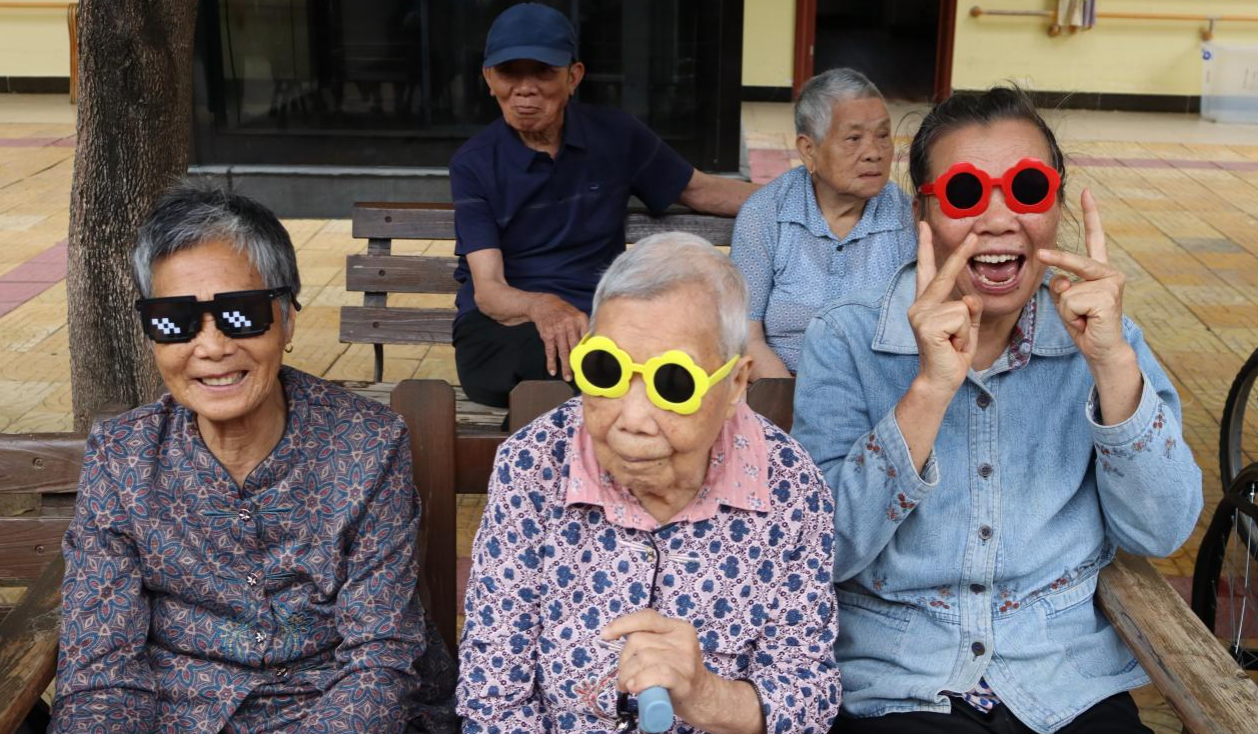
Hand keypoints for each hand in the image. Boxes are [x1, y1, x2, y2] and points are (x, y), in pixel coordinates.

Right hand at [527, 294, 588, 380]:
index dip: (590, 351)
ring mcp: (557, 329)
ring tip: (568, 377)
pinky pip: (550, 350)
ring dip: (565, 366)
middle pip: (576, 346)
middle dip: (578, 362)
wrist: (544, 304)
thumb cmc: (564, 313)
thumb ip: (585, 329)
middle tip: (582, 374)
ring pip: (563, 351)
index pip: (588, 337)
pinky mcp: (547, 334)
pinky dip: (551, 362)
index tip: (593, 363)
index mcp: (580, 319)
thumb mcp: (577, 315)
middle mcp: (569, 324)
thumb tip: (594, 345)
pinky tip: (552, 370)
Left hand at [602, 610, 712, 716]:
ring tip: (628, 686)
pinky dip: (641, 681)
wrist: (704, 698)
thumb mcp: (667, 649)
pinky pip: (657, 674)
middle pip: (638, 641)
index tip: (606, 634)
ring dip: (627, 675)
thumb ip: (648, 641)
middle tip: (624, 677)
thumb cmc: (678, 674)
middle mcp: (683, 640)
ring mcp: (685, 660)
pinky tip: (635, 688)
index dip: (623, 624)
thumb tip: (613, 637)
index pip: (647, 617)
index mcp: (678, 628)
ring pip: (642, 658)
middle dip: (623, 661)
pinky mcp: (685, 680)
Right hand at [908, 222, 982, 400]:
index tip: (924, 225)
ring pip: (963, 306)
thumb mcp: (967, 327)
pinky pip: (961, 318)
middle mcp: (919, 305)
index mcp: (927, 304)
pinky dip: (963, 334)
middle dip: (961, 254)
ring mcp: (921, 314)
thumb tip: (970, 298)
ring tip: (954, 342)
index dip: (925, 246)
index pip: (927, 270)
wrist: (940, 380)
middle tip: (975, 234)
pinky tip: (951, 345)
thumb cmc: (952, 354)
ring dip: (967, 328)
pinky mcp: (927, 325)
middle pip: (945, 274)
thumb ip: (970, 309)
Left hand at [1037, 188, 1133, 369]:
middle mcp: (1110, 273)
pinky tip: (1087, 321)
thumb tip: (1061, 279)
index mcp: (1100, 270)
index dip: (1091, 214)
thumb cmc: (1084, 324)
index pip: (1095, 238)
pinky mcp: (1106, 297)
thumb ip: (1061, 285)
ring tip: (1083, 318)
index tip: (1086, 191)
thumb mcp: (1066, 300)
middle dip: (1055, 260)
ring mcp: (1111, 284)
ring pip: (1065, 290)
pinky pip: (1069, 301)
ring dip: (1067, 309)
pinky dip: (1071, 316)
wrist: (1102, 349)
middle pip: (1073, 261)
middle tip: (1040, 253)